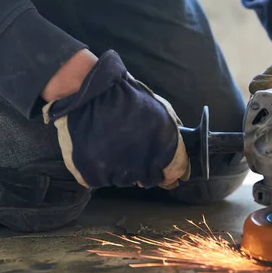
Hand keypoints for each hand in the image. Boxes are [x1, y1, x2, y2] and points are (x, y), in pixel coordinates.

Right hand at [42, 50, 189, 189]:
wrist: (93, 92)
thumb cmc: (128, 96)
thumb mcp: (162, 111)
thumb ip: (172, 137)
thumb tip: (178, 159)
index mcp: (163, 151)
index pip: (174, 175)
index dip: (169, 173)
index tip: (164, 170)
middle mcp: (142, 168)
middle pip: (147, 180)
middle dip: (143, 168)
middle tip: (131, 148)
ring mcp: (117, 174)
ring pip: (123, 180)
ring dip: (120, 168)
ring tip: (112, 143)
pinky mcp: (93, 176)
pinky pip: (100, 179)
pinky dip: (98, 169)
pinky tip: (98, 149)